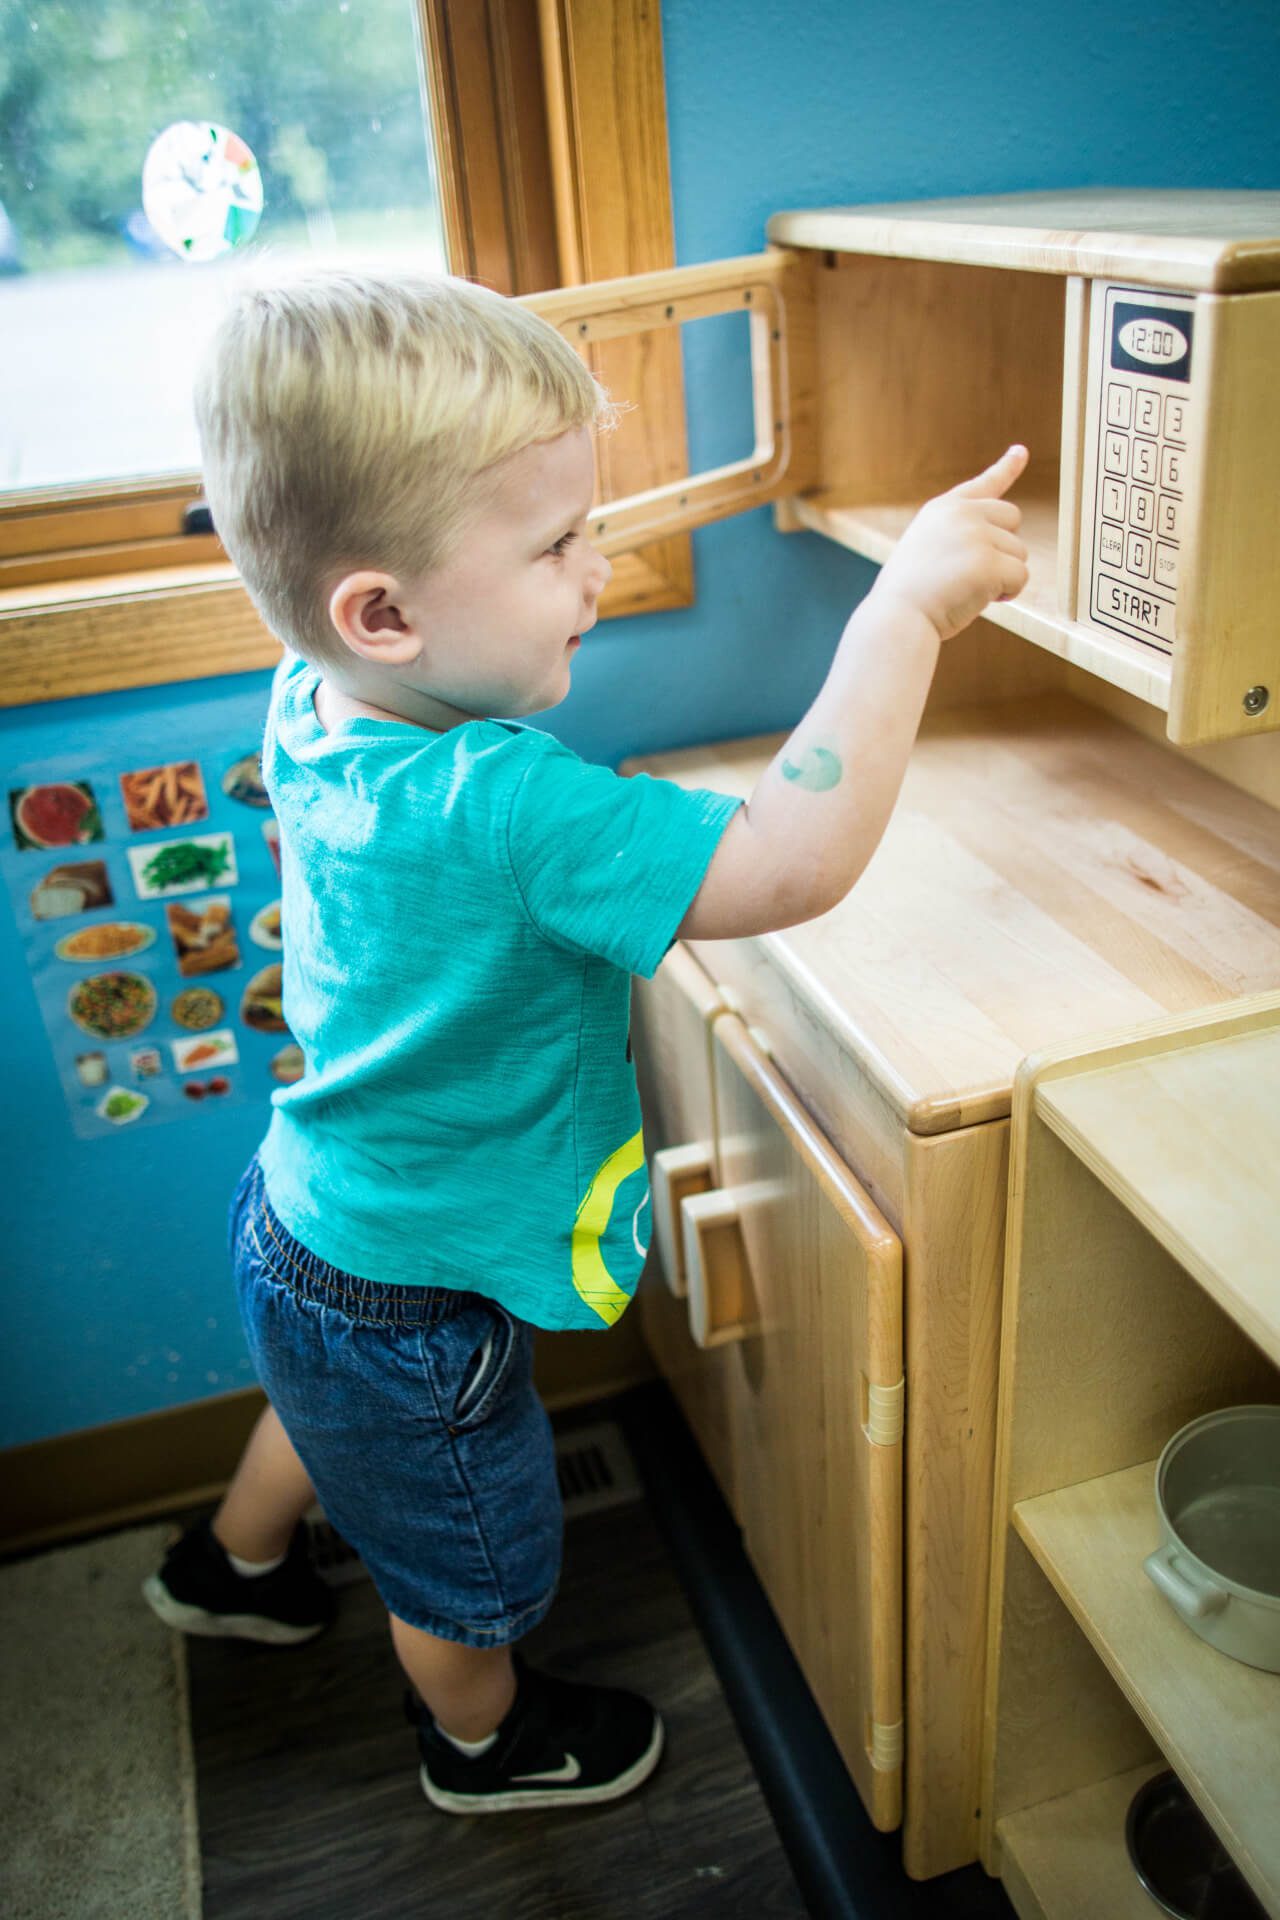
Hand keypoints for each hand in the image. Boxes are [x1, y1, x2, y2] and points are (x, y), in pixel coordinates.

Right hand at [874, 444, 1030, 642]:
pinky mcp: (989, 562)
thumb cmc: (910, 596)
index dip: (1006, 467)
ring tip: (967, 589)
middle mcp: (962, 514)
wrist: (896, 617)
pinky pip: (1020, 576)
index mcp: (943, 509)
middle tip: (976, 572)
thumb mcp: (928, 550)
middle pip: (1012, 519)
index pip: (984, 484)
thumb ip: (960, 537)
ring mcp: (976, 535)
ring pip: (1019, 552)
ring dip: (1003, 576)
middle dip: (1004, 547)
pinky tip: (980, 599)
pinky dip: (1008, 593)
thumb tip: (1005, 550)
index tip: (1021, 451)